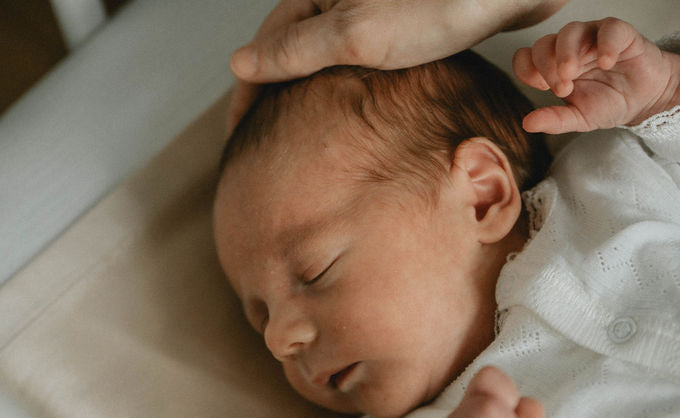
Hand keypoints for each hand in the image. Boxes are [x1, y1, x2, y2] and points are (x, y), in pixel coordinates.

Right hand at [227, 0, 568, 131]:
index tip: (240, 133)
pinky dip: (343, 85)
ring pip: (323, 55)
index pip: (267, 46)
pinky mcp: (400, 20)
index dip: (250, 92)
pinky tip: (347, 109)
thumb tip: (240, 65)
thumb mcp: (357, 35)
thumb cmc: (439, 5)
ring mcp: (368, 7)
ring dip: (308, 93)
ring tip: (297, 133)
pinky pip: (355, 57)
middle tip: (264, 142)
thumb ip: (296, 51)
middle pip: (291, 51)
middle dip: (276, 95)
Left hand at [513, 17, 679, 133]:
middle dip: (547, 67)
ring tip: (571, 75)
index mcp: (553, 65)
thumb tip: (526, 124)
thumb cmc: (609, 102)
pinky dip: (605, 45)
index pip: (526, 57)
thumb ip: (554, 120)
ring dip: (567, 53)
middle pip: (544, 43)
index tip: (542, 89)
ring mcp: (593, 37)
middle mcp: (569, 47)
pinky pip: (609, 29)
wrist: (646, 100)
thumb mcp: (579, 118)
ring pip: (571, 31)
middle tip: (562, 89)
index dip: (528, 70)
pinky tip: (605, 63)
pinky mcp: (620, 33)